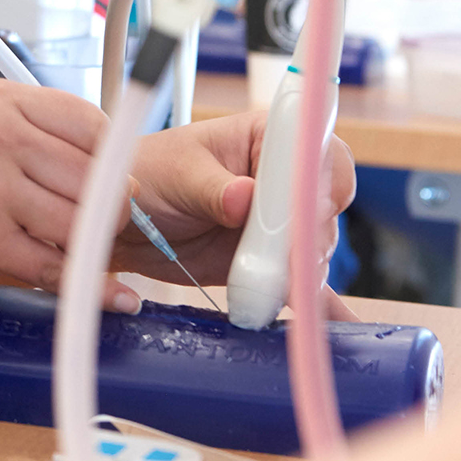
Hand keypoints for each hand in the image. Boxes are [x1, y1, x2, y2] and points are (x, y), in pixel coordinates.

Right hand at [0, 80, 140, 311]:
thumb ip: (31, 138)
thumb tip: (114, 173)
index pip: (89, 122)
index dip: (113, 161)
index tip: (116, 185)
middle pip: (94, 174)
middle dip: (107, 210)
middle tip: (100, 230)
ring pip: (81, 221)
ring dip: (88, 248)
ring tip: (75, 253)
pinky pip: (58, 266)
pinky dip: (87, 287)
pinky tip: (103, 295)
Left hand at [120, 112, 355, 287]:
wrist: (128, 222)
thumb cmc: (151, 176)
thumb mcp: (178, 175)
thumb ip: (213, 189)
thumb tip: (243, 196)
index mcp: (266, 139)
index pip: (318, 154)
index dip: (319, 183)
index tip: (303, 212)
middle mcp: (284, 180)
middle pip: (325, 208)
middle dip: (309, 237)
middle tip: (284, 259)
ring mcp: (284, 223)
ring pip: (316, 249)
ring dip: (299, 271)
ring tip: (264, 281)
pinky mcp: (277, 262)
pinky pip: (304, 281)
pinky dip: (313, 301)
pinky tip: (332, 321)